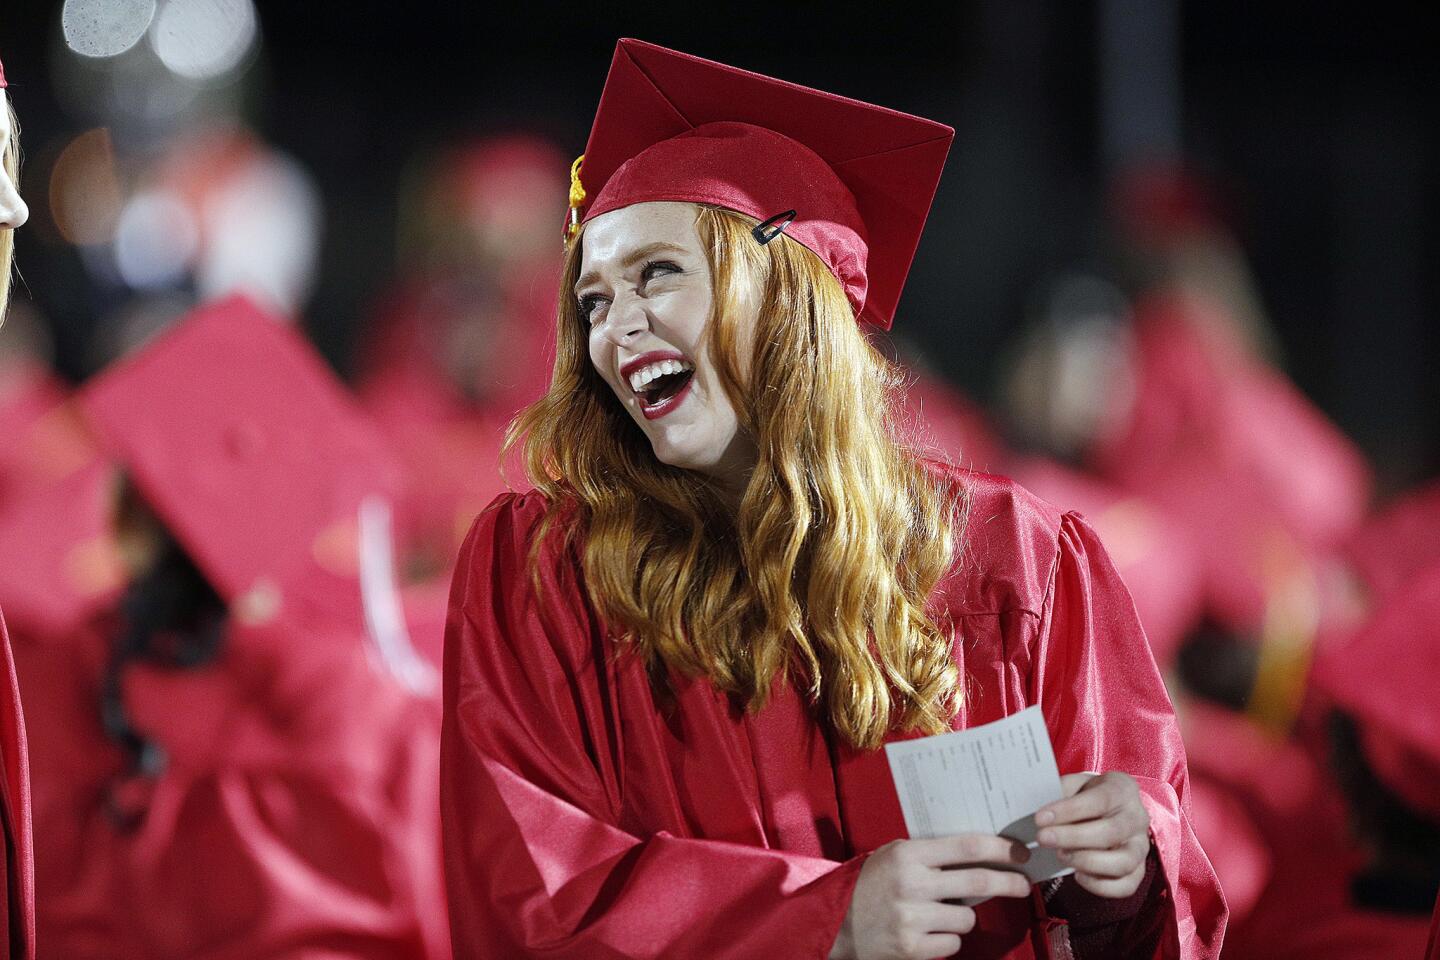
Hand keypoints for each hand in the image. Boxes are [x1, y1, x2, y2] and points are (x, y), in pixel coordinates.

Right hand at [829, 834, 1031, 959]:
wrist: (833, 921)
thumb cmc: (868, 883)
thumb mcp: (893, 855)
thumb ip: (929, 854)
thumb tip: (980, 854)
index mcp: (908, 855)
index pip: (967, 848)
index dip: (1000, 850)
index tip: (1020, 853)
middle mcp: (911, 884)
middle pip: (977, 883)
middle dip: (1009, 883)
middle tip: (1024, 884)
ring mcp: (911, 918)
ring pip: (967, 919)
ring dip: (964, 917)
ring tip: (941, 913)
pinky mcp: (911, 947)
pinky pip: (952, 944)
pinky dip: (947, 939)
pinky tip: (927, 931)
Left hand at [1035, 772, 1150, 897]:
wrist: (1106, 810)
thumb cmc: (1085, 795)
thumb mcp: (1074, 784)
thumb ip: (1060, 792)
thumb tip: (1038, 810)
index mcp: (1123, 789)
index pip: (1099, 800)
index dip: (1068, 810)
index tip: (1039, 818)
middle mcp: (1137, 818)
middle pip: (1111, 832)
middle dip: (1072, 837)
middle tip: (1043, 839)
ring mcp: (1141, 847)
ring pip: (1123, 862)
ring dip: (1087, 862)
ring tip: (1060, 856)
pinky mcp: (1138, 871)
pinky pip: (1126, 886)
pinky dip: (1101, 886)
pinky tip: (1077, 875)